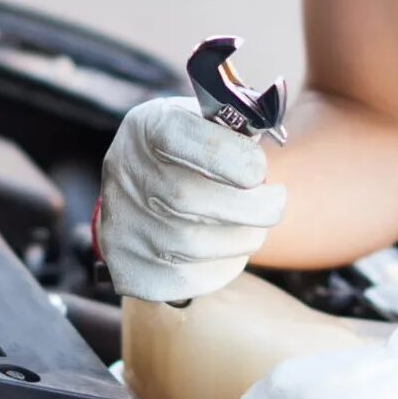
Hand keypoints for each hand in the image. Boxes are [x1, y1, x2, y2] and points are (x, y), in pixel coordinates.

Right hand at [96, 97, 286, 301]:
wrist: (140, 189)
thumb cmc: (190, 150)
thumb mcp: (205, 119)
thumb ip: (235, 124)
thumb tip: (269, 130)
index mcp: (148, 127)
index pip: (183, 139)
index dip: (234, 157)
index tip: (259, 169)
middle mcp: (126, 173)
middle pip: (188, 199)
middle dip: (250, 207)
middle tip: (275, 202)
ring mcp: (122, 224)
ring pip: (194, 245)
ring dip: (241, 238)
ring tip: (254, 225)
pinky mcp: (128, 267)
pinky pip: (189, 279)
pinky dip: (221, 266)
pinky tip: (226, 246)